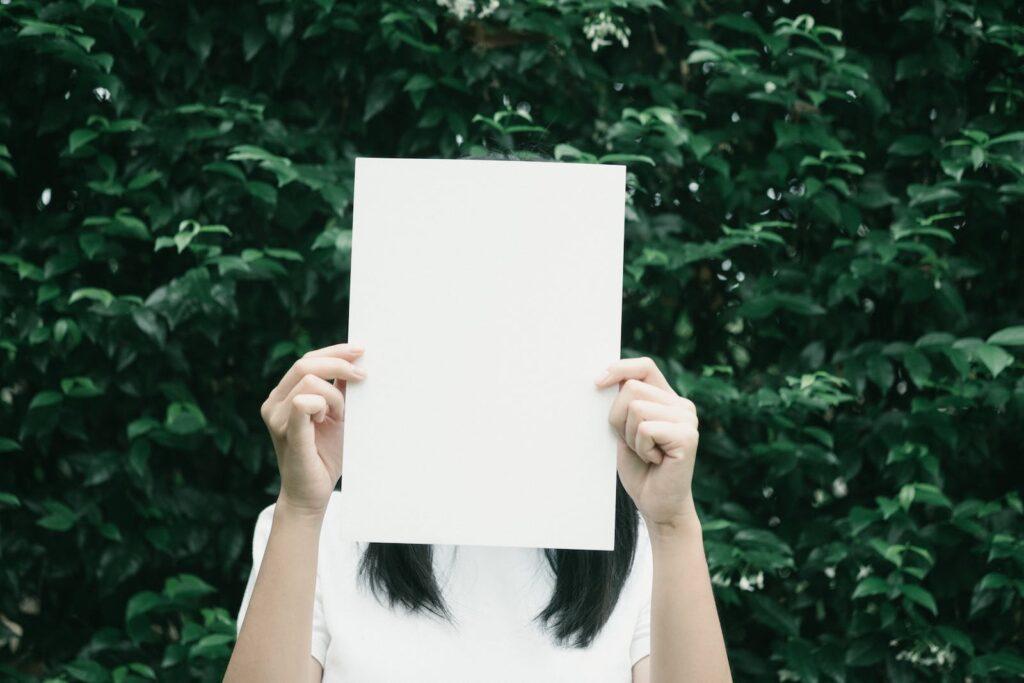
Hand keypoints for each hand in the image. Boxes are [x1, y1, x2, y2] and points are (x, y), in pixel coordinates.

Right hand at [260, 343, 365, 515]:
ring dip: (335, 397)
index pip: (307, 359)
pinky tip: (326, 419)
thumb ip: (339, 389)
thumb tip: (356, 360)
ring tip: (337, 418)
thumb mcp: (337, 415)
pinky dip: (321, 404)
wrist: (312, 493)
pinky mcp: (287, 433)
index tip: (361, 350)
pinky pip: (302, 403)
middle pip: (306, 364)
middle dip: (339, 366)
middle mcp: (274, 403)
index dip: (335, 351)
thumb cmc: (325, 455)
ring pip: (310, 382)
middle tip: (363, 377)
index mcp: (283, 395)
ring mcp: (276, 418)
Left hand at [595, 357, 700, 532]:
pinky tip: (655, 460)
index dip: (620, 369)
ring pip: (636, 408)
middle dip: (619, 418)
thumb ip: (624, 403)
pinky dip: (641, 447)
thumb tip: (602, 379)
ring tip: (646, 453)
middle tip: (634, 443)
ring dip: (630, 436)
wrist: (658, 504)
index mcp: (668, 399)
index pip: (644, 367)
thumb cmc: (640, 468)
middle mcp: (682, 405)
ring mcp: (688, 419)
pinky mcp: (687, 436)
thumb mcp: (626, 429)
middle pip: (632, 388)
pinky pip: (645, 428)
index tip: (597, 383)